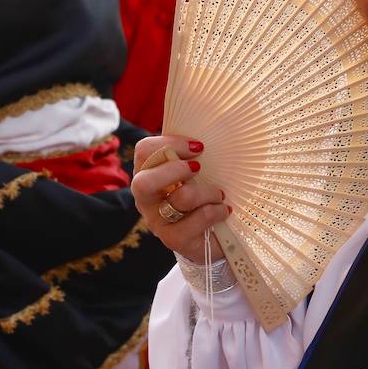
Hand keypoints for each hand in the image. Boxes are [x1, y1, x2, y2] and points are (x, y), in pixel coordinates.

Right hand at [132, 136, 229, 264]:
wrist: (209, 236)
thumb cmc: (200, 195)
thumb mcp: (195, 172)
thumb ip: (192, 154)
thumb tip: (210, 129)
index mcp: (147, 174)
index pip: (143, 151)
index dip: (170, 143)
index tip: (199, 146)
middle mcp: (146, 199)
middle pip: (144, 182)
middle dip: (176, 170)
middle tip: (198, 168)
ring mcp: (157, 221)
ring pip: (181, 198)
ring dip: (208, 191)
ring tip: (219, 194)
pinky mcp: (174, 239)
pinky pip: (198, 218)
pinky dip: (217, 210)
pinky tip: (223, 210)